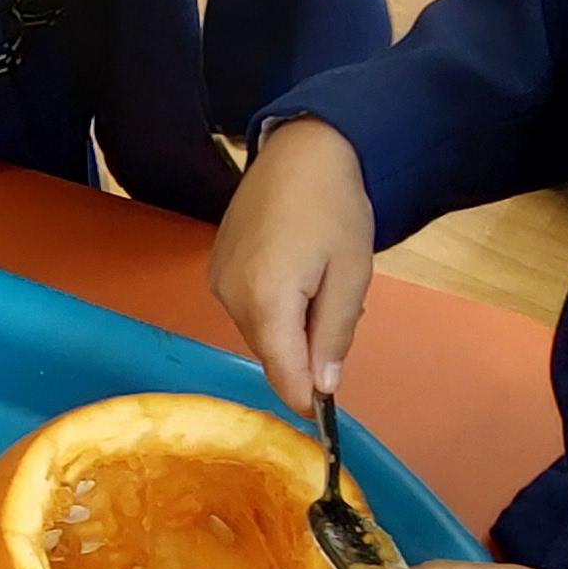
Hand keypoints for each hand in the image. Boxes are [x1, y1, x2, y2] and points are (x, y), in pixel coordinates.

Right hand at [207, 116, 375, 415]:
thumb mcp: (352, 274)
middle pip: (269, 352)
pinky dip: (272, 307)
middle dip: (302, 354)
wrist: (300, 149)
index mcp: (267, 299)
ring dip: (288, 328)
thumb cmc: (336, 208)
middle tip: (337, 316)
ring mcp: (218, 281)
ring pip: (258, 331)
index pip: (281, 371)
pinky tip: (295, 275)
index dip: (304, 399)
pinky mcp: (215, 267)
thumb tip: (322, 388)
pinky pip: (246, 307)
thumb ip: (334, 334)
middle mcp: (231, 296)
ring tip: (318, 287)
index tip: (325, 418)